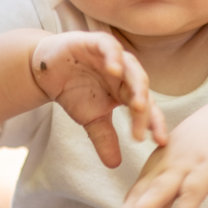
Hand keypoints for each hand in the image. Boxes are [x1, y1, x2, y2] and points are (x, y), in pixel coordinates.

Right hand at [31, 31, 166, 167]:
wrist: (47, 70)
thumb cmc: (74, 91)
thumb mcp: (91, 119)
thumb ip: (104, 138)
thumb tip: (114, 165)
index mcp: (128, 91)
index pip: (146, 108)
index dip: (154, 124)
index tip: (160, 142)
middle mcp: (125, 73)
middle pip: (141, 90)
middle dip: (144, 109)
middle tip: (144, 129)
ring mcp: (113, 57)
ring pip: (132, 68)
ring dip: (136, 85)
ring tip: (137, 104)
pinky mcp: (97, 42)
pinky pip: (110, 48)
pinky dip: (114, 57)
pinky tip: (114, 70)